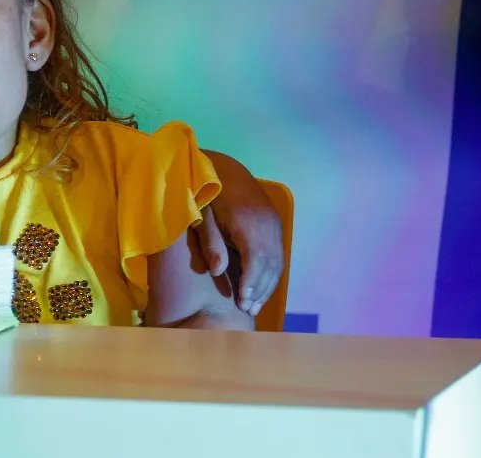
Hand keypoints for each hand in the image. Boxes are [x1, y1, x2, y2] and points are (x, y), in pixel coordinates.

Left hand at [198, 150, 284, 317]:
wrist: (226, 170)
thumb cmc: (208, 194)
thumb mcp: (203, 217)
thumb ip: (211, 242)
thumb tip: (218, 270)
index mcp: (248, 220)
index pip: (256, 257)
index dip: (251, 281)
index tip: (243, 301)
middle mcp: (267, 223)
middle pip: (270, 263)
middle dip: (260, 289)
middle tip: (248, 310)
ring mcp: (274, 223)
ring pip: (277, 261)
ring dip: (267, 285)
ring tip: (254, 306)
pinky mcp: (276, 225)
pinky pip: (278, 254)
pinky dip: (271, 274)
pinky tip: (261, 288)